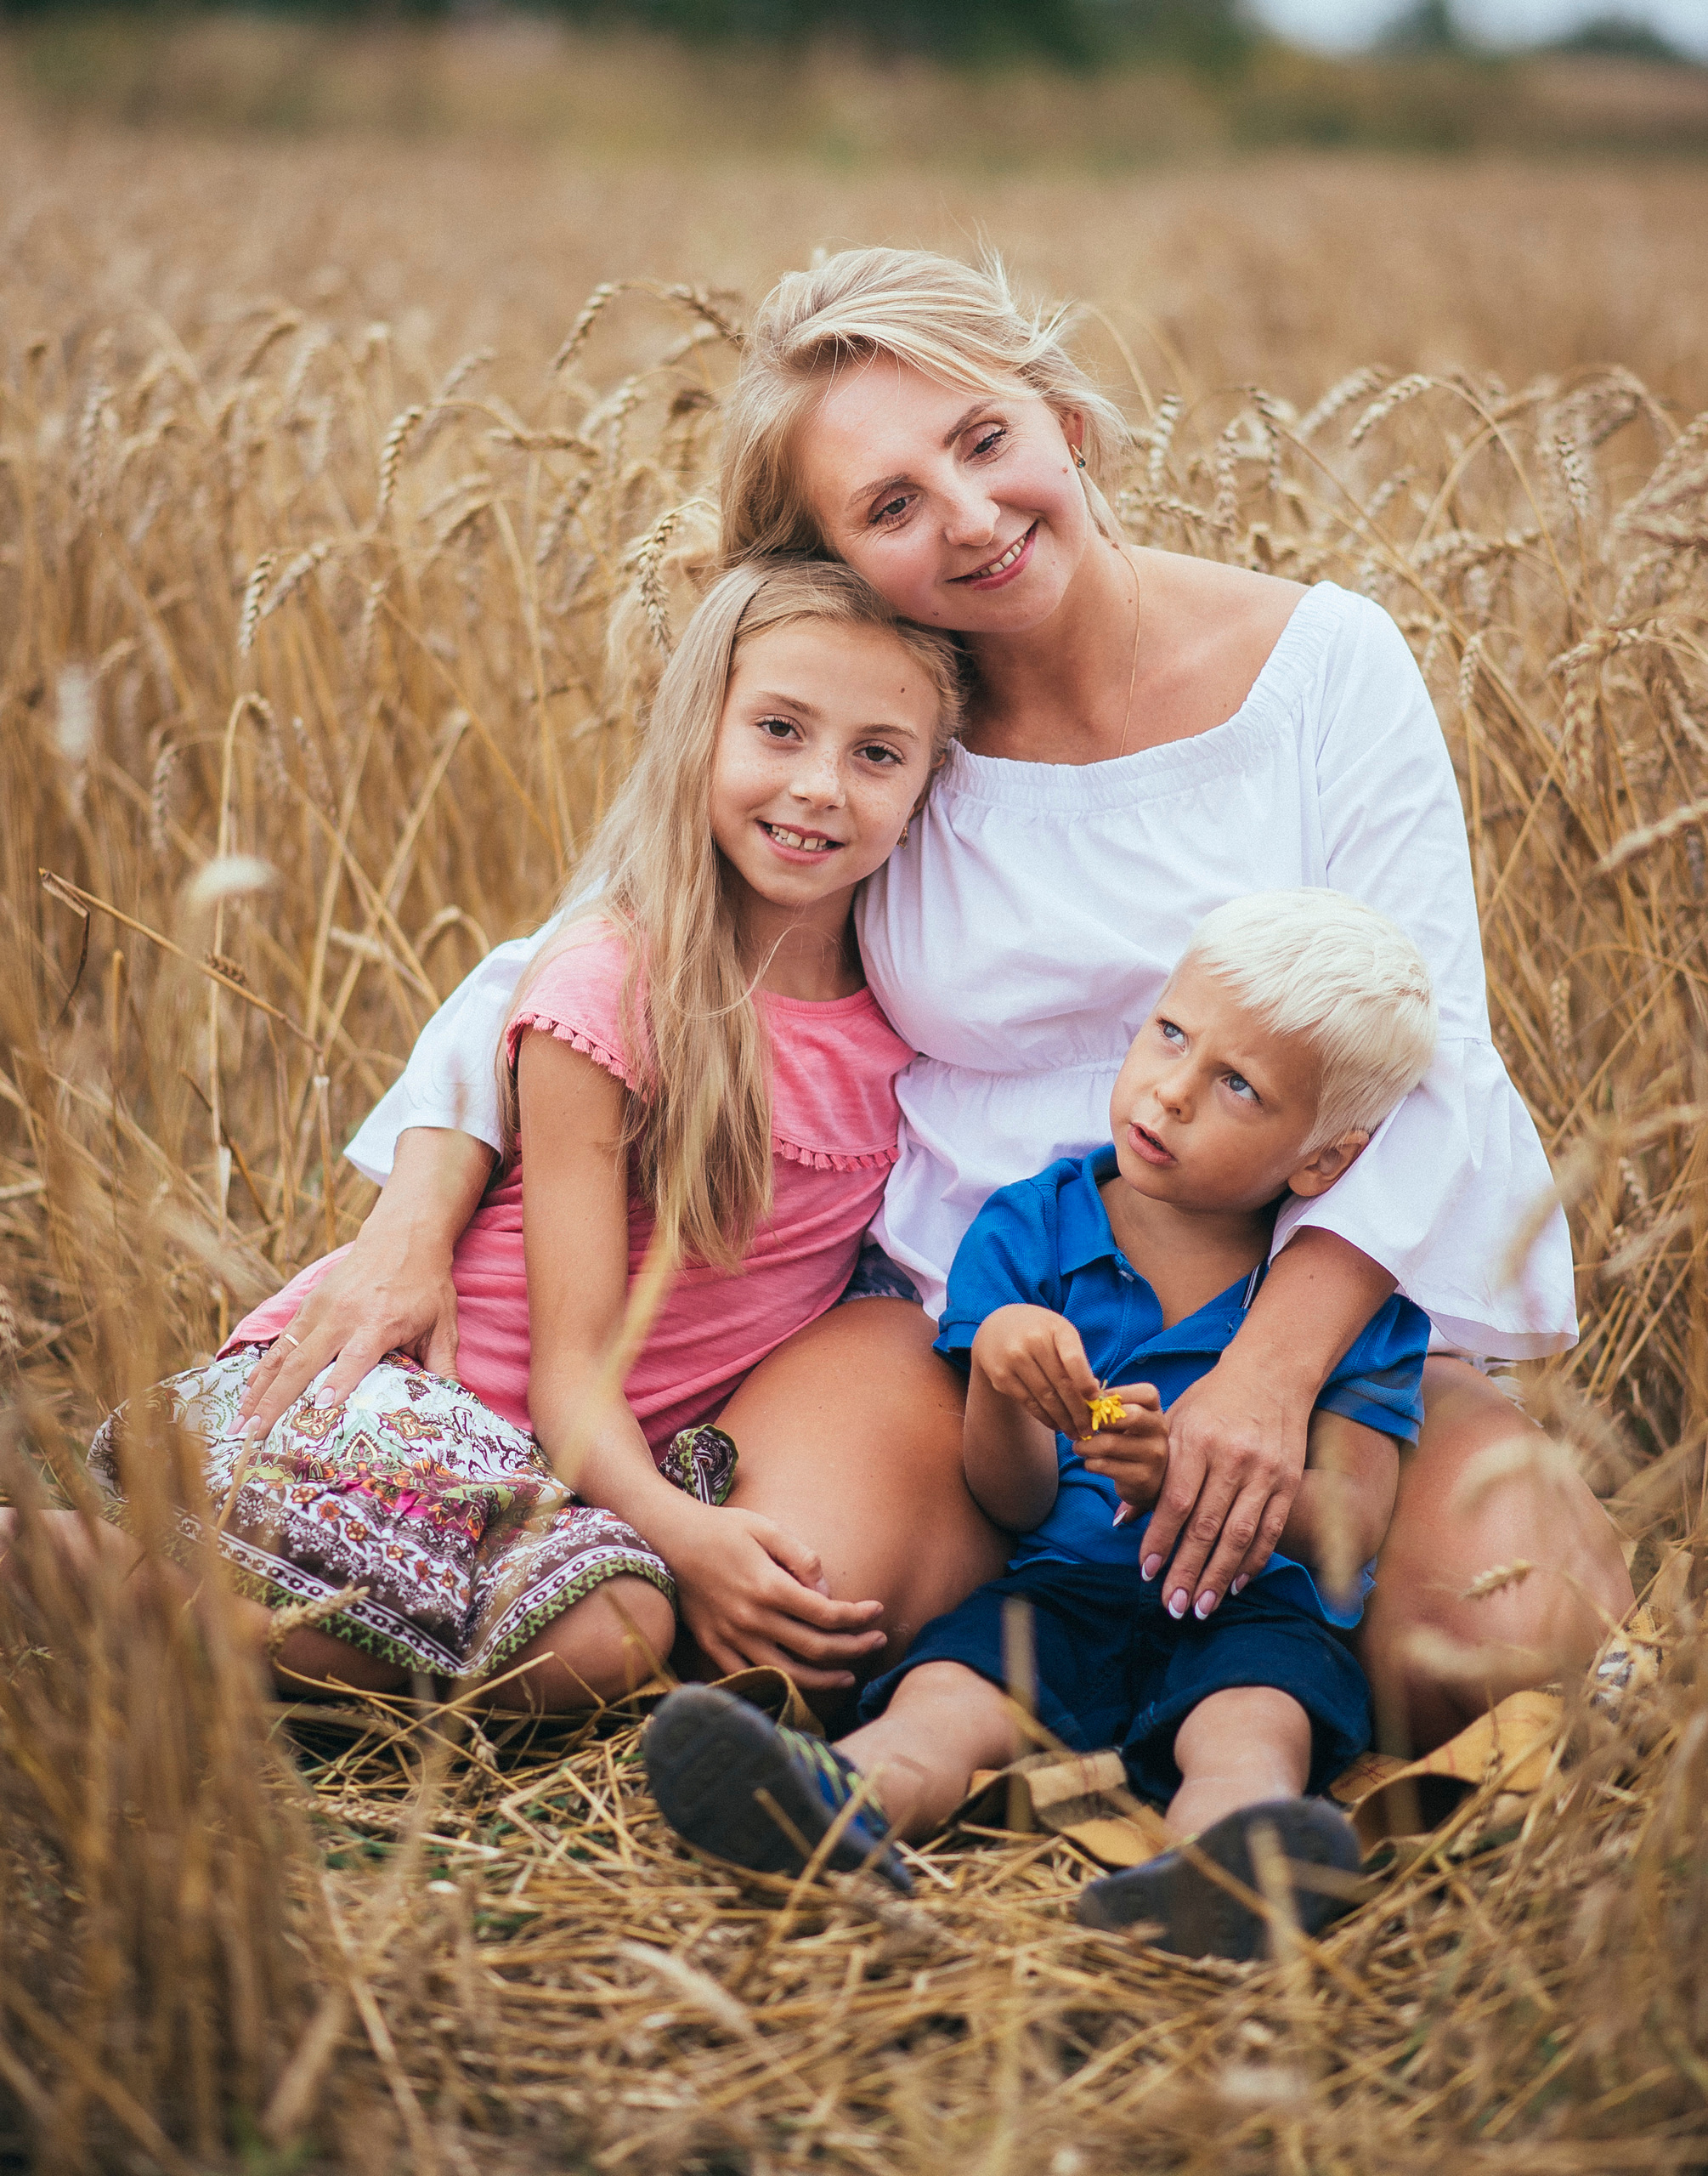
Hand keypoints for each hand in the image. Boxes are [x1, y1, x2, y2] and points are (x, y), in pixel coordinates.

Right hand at [238, 1227, 460, 1437]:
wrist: (403, 1237)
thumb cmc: (426, 1286)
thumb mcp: (443, 1325)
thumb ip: (444, 1366)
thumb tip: (456, 1407)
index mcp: (378, 1323)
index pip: (354, 1357)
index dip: (337, 1382)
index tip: (319, 1409)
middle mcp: (343, 1316)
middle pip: (305, 1363)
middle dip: (277, 1401)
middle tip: (255, 1434)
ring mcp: (320, 1309)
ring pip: (283, 1355)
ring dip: (258, 1390)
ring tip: (238, 1425)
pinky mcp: (308, 1305)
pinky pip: (280, 1342)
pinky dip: (261, 1369)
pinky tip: (245, 1393)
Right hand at [666, 1504, 887, 1691]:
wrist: (670, 1538)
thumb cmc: (723, 1528)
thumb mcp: (767, 1527)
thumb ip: (801, 1558)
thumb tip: (825, 1593)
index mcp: (768, 1586)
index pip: (826, 1614)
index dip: (858, 1617)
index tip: (878, 1611)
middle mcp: (751, 1618)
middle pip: (815, 1647)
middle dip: (854, 1647)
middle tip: (878, 1641)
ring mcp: (730, 1637)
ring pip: (787, 1672)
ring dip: (824, 1678)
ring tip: (848, 1674)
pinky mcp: (713, 1645)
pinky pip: (751, 1675)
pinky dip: (779, 1684)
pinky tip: (799, 1681)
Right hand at [971, 1306, 1101, 1438]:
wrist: (998, 1326)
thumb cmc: (1040, 1333)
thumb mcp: (1060, 1334)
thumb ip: (1076, 1360)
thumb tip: (1092, 1396)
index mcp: (1055, 1329)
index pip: (1073, 1358)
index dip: (1085, 1382)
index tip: (1095, 1400)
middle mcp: (1033, 1342)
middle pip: (1061, 1384)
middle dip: (1077, 1412)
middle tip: (1088, 1431)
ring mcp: (1014, 1359)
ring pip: (1044, 1397)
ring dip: (1062, 1420)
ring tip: (1073, 1433)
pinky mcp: (1001, 1376)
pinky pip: (1028, 1402)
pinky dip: (1044, 1417)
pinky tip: (1055, 1425)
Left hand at [1073, 1381, 1166, 1519]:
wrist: (1148, 1481)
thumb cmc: (1130, 1442)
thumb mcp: (1128, 1422)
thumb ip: (1111, 1408)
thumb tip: (1082, 1397)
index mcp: (1156, 1412)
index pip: (1147, 1393)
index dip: (1117, 1394)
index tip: (1096, 1403)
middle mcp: (1159, 1432)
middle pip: (1129, 1416)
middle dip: (1098, 1420)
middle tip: (1083, 1427)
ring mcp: (1154, 1456)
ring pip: (1110, 1444)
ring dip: (1086, 1445)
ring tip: (1079, 1446)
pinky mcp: (1142, 1478)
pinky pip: (1105, 1465)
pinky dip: (1090, 1463)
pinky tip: (1091, 1462)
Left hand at [1139, 1348, 1309, 1621]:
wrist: (1271, 1373)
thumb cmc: (1213, 1399)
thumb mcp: (1175, 1421)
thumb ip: (1150, 1469)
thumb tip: (1121, 1517)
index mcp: (1198, 1441)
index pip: (1175, 1501)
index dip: (1160, 1541)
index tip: (1146, 1573)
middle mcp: (1232, 1458)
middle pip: (1206, 1526)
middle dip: (1187, 1571)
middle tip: (1172, 1606)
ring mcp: (1265, 1471)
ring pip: (1239, 1535)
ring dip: (1218, 1576)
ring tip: (1201, 1607)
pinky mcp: (1289, 1480)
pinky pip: (1270, 1529)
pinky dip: (1253, 1561)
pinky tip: (1235, 1585)